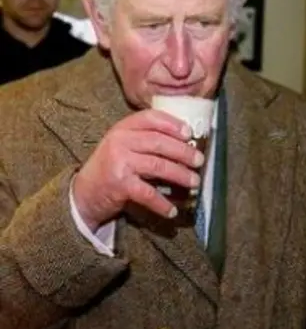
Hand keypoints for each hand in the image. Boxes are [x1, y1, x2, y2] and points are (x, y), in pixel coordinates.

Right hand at [72, 109, 204, 231]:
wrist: (83, 193)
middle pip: (159, 142)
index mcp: (123, 127)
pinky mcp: (119, 184)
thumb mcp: (125, 145)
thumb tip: (187, 142)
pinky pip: (148, 193)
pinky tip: (173, 210)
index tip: (190, 132)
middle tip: (200, 160)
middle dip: (184, 152)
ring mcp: (119, 162)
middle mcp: (119, 141)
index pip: (151, 118)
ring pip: (158, 166)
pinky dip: (162, 204)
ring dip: (181, 175)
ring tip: (195, 182)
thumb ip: (147, 139)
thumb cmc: (112, 167)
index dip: (172, 123)